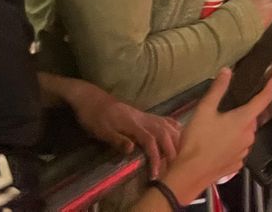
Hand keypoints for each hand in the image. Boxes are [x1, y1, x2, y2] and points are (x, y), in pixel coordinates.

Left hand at [59, 77, 180, 176]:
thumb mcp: (100, 131)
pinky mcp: (142, 114)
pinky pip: (163, 118)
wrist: (90, 98)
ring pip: (166, 124)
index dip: (156, 156)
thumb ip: (117, 139)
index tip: (156, 173)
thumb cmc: (93, 117)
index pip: (149, 140)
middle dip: (171, 150)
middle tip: (174, 167)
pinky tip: (179, 131)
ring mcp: (144, 114)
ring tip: (181, 152)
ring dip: (175, 138)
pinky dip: (173, 125)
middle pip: (163, 132)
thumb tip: (132, 149)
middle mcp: (142, 118)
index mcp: (132, 123)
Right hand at [149, 69, 271, 207]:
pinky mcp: (237, 164)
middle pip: (252, 117)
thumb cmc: (197, 141)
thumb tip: (227, 71)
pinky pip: (239, 148)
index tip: (269, 80)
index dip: (268, 88)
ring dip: (237, 128)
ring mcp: (244, 152)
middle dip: (244, 110)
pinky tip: (218, 143)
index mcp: (244, 120)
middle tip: (228, 107)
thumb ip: (218, 89)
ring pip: (245, 133)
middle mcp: (248, 136)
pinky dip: (233, 143)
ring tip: (219, 126)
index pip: (264, 100)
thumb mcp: (204, 109)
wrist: (190, 173)